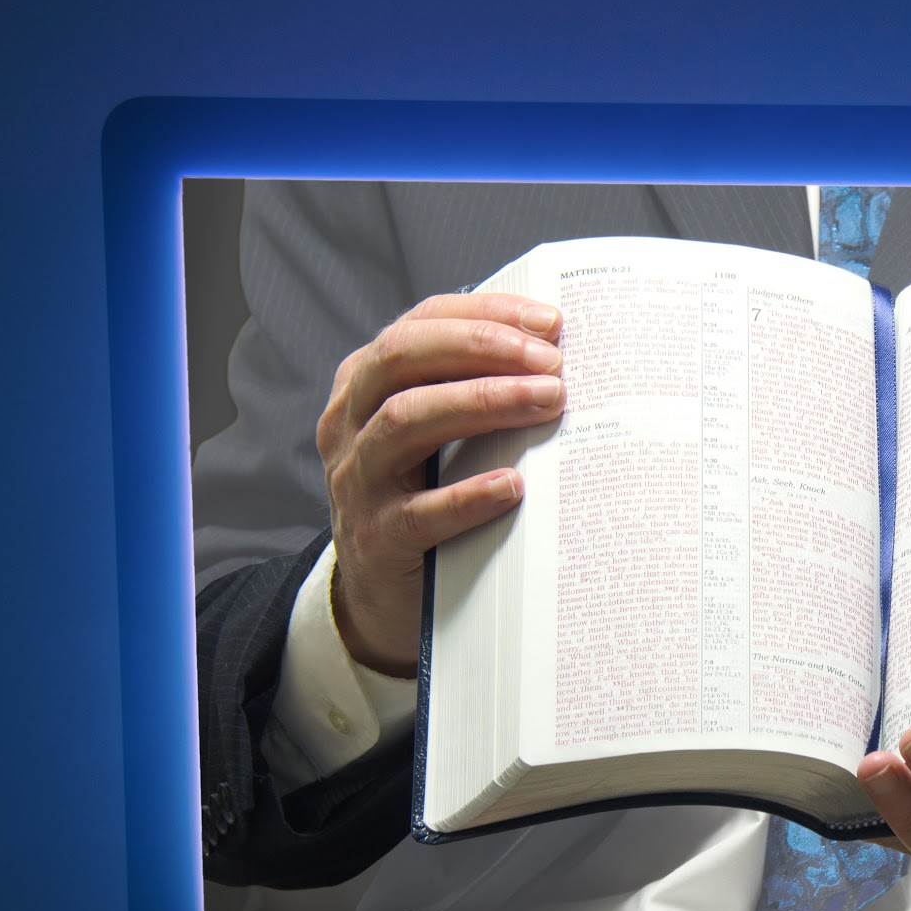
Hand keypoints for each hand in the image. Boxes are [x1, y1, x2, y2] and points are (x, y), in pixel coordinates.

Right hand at [316, 293, 565, 675]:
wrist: (382, 596)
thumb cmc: (426, 497)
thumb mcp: (438, 437)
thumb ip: (474, 392)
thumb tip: (559, 357)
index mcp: (365, 383)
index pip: (420, 324)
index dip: (484, 315)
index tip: (549, 322)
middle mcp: (350, 423)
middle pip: (402, 358)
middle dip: (481, 348)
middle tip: (551, 362)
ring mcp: (357, 481)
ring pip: (404, 420)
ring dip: (482, 403)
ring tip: (547, 402)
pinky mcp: (375, 539)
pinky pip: (418, 513)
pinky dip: (467, 495)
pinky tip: (513, 486)